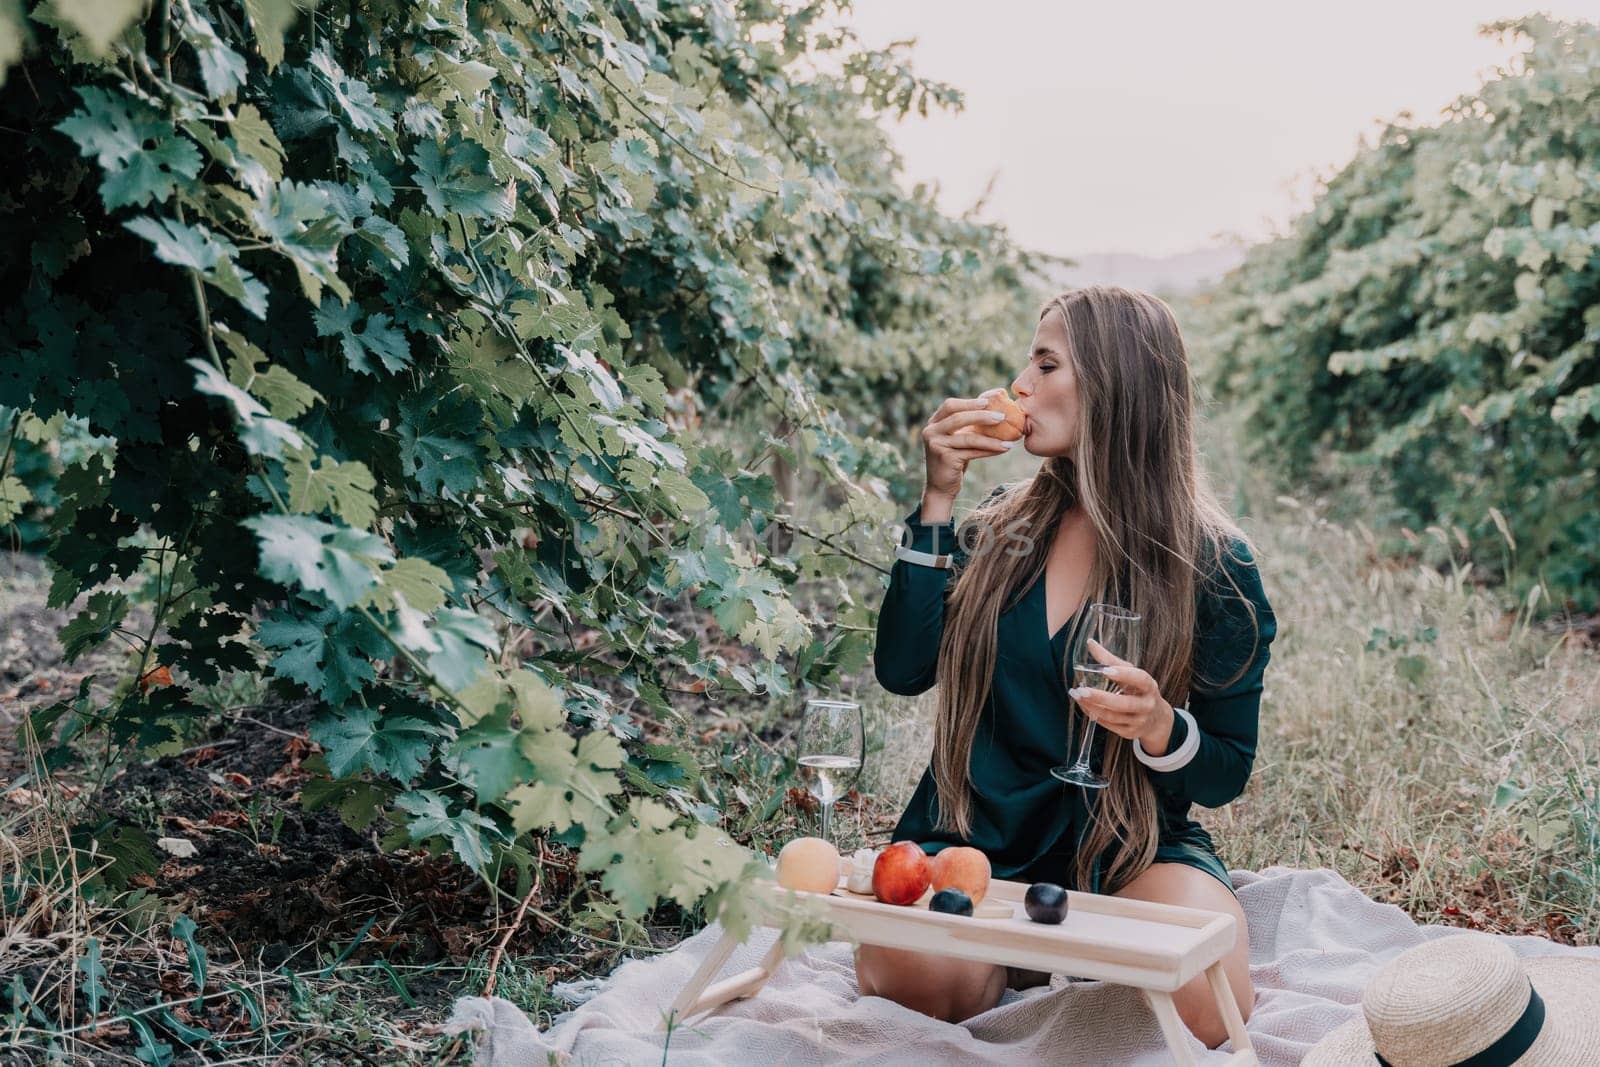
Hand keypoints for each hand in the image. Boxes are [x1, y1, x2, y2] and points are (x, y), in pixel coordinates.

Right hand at [921, 389, 1017, 499]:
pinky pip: (972, 451)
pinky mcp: (945, 458)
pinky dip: (989, 450)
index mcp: (933, 423)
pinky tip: (1003, 448)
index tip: (988, 402)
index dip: (969, 402)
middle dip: (982, 416)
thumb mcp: (957, 438)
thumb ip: (968, 424)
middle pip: (958, 417)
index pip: (950, 405)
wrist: (941, 487)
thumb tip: (993, 405)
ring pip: (968, 437)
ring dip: (991, 438)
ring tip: (1009, 438)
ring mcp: (936, 445)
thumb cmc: (954, 459)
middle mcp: (931, 432)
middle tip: (1002, 416)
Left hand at [1069, 637, 1174, 753]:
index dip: (1124, 675)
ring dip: (1091, 706)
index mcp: (1149, 686)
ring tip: (1076, 695)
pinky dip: (1093, 714)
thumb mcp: (1132, 674)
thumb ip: (1111, 660)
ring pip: (1112, 716)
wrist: (1156, 720)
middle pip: (1123, 703)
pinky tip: (1083, 705)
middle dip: (1100, 697)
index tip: (1105, 670)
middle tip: (1081, 689)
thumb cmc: (1140, 690)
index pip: (1139, 679)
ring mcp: (1138, 721)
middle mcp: (1146, 705)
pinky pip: (1108, 724)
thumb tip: (1090, 643)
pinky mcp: (1129, 732)